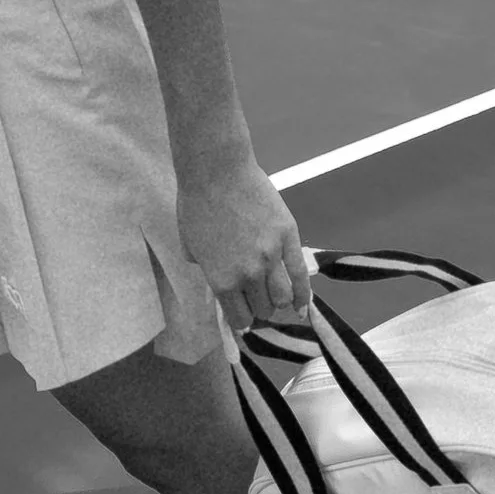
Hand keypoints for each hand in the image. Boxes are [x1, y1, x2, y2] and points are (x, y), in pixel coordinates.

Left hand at [175, 157, 312, 339]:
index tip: (242, 317)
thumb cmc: (196, 205)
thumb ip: (205, 269)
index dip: (241, 321)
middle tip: (258, 303)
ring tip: (278, 301)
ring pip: (283, 296)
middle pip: (263, 309)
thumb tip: (217, 281)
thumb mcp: (190, 246)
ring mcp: (271, 256)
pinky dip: (304, 294)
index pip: (238, 317)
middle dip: (260, 310)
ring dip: (280, 302)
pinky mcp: (288, 237)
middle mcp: (248, 274)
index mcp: (221, 280)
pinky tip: (303, 305)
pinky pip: (300, 274)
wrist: (216, 172)